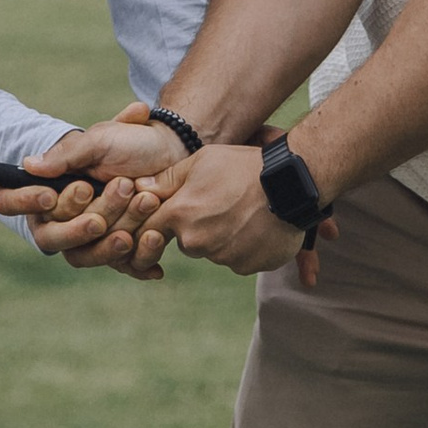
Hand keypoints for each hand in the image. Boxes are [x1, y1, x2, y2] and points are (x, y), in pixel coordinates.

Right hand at [0, 107, 189, 274]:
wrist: (174, 153)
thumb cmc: (131, 143)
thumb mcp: (101, 139)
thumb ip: (67, 154)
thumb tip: (30, 165)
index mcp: (48, 189)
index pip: (12, 203)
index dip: (24, 202)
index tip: (49, 195)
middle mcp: (63, 219)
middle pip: (51, 236)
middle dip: (79, 221)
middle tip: (115, 191)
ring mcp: (91, 239)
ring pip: (86, 254)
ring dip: (112, 233)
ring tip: (145, 201)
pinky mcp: (121, 252)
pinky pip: (123, 266)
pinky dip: (141, 255)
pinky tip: (154, 237)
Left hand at [150, 139, 338, 282]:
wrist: (291, 184)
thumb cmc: (243, 166)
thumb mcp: (202, 160)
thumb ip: (167, 179)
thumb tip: (136, 188)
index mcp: (180, 214)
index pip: (148, 230)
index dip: (151, 226)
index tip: (158, 225)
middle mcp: (196, 241)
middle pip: (186, 241)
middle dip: (196, 227)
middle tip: (221, 204)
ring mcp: (222, 257)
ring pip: (212, 251)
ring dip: (222, 237)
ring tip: (244, 212)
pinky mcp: (245, 267)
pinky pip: (237, 260)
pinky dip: (244, 247)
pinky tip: (258, 226)